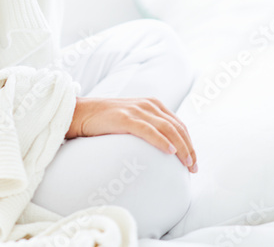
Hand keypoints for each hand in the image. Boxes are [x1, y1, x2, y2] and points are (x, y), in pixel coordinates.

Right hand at [66, 96, 198, 172]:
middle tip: (193, 168)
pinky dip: (162, 141)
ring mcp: (136, 110)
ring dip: (181, 147)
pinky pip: (149, 130)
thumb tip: (164, 146)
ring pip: (168, 129)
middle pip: (177, 127)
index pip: (179, 124)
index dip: (189, 142)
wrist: (80, 112)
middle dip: (189, 148)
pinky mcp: (125, 118)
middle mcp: (148, 105)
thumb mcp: (132, 119)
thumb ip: (148, 126)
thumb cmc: (105, 121)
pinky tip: (170, 151)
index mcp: (152, 104)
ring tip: (187, 164)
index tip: (193, 160)